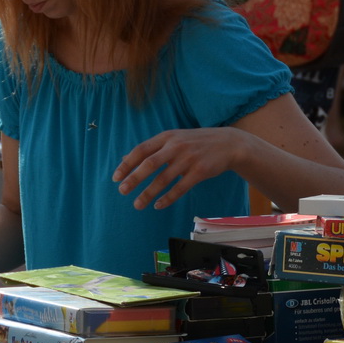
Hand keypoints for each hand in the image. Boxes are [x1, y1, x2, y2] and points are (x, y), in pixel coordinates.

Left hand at [113, 128, 253, 210]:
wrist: (228, 143)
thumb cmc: (196, 143)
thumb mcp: (173, 139)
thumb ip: (151, 149)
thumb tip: (124, 158)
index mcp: (167, 137)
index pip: (141, 150)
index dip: (127, 164)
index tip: (115, 177)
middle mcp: (176, 146)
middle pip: (150, 164)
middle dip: (134, 178)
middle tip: (122, 191)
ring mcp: (188, 159)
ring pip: (164, 179)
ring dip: (148, 193)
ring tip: (137, 205)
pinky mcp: (200, 171)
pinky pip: (180, 188)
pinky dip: (168, 198)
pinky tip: (158, 205)